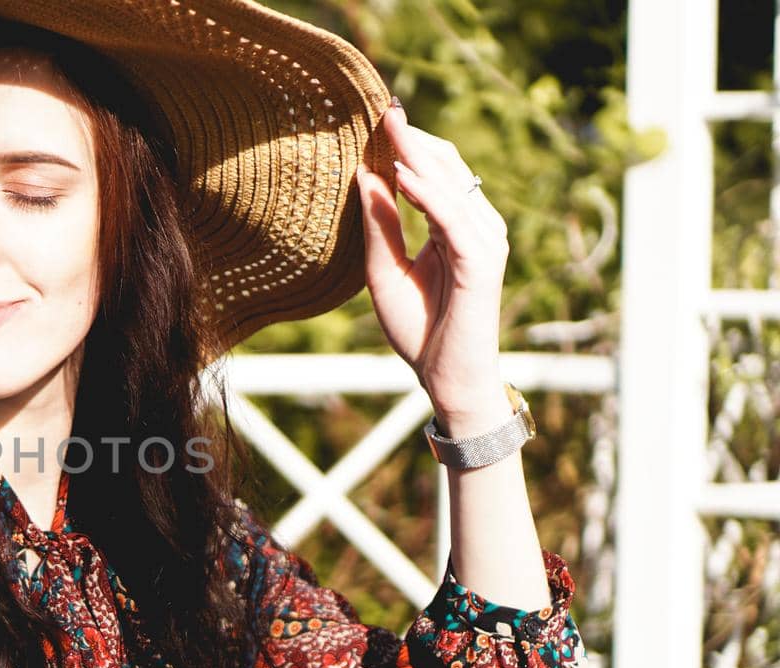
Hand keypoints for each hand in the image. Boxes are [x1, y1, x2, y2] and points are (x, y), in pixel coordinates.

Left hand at [355, 99, 510, 431]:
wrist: (444, 377)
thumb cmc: (418, 330)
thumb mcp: (384, 271)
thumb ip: (380, 226)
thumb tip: (365, 175)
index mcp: (454, 228)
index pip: (436, 174)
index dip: (409, 145)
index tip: (379, 117)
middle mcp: (476, 228)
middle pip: (447, 169)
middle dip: (414, 140)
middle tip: (383, 108)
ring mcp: (484, 242)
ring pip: (451, 186)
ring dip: (419, 156)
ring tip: (389, 129)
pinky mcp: (482, 261)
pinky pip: (453, 218)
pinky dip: (428, 195)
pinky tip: (401, 176)